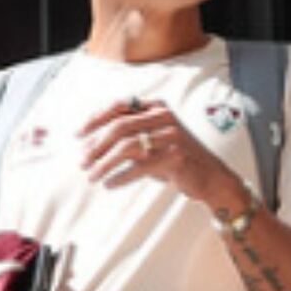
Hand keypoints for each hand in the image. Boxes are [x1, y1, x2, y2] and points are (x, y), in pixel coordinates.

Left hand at [78, 98, 241, 206]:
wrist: (211, 176)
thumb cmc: (175, 158)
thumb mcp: (153, 138)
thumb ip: (130, 133)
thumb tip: (91, 144)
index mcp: (156, 106)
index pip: (119, 106)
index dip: (95, 119)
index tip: (79, 135)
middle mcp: (164, 116)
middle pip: (119, 127)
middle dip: (96, 145)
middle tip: (82, 162)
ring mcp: (171, 136)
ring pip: (127, 147)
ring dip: (104, 164)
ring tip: (93, 176)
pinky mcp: (175, 157)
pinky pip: (139, 167)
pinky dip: (121, 176)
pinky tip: (109, 184)